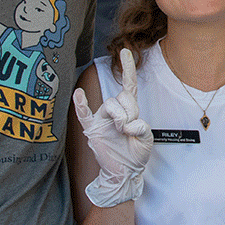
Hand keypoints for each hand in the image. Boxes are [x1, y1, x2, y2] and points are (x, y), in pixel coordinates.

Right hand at [73, 48, 152, 207]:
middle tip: (130, 129)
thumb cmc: (135, 155)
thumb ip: (142, 129)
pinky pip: (84, 114)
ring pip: (110, 105)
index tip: (125, 52)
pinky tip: (78, 94)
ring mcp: (101, 119)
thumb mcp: (147, 140)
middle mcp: (114, 110)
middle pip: (121, 97)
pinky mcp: (92, 129)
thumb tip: (129, 125)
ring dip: (120, 117)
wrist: (124, 173)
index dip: (128, 68)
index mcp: (129, 110)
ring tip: (122, 131)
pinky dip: (81, 104)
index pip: (128, 85)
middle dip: (130, 111)